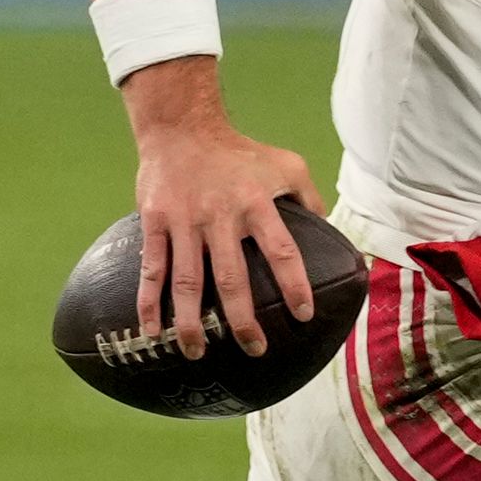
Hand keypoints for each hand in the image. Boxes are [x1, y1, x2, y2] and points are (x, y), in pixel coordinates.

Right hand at [125, 67, 324, 356]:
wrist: (181, 127)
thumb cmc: (239, 151)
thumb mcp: (285, 164)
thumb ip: (309, 198)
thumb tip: (330, 232)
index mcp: (257, 204)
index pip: (282, 251)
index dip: (294, 285)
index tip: (303, 315)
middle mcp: (221, 216)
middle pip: (232, 278)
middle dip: (242, 320)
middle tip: (254, 350)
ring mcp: (185, 220)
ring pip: (188, 281)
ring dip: (191, 322)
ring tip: (197, 352)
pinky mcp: (155, 221)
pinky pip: (153, 268)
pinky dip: (150, 303)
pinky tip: (154, 331)